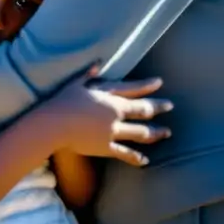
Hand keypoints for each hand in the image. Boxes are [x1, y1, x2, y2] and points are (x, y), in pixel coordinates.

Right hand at [42, 67, 172, 166]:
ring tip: (166, 132)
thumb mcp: (75, 84)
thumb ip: (88, 74)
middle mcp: (115, 113)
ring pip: (140, 132)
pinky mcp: (106, 146)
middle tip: (170, 105)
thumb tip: (98, 63)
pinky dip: (136, 158)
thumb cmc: (62, 101)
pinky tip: (145, 161)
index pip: (133, 89)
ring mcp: (113, 130)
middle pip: (143, 110)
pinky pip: (125, 153)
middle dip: (158, 107)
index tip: (159, 82)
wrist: (54, 124)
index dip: (147, 85)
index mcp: (109, 96)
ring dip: (155, 133)